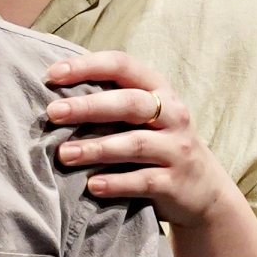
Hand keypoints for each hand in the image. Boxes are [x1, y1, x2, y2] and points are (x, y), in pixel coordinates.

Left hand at [45, 52, 243, 232]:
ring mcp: (176, 149)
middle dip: (88, 107)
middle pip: (130, 103)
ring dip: (96, 148)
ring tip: (63, 154)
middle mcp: (172, 115)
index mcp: (158, 90)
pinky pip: (143, 181)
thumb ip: (110, 99)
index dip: (88, 66)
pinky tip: (91, 186)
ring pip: (135, 144)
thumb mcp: (144, 116)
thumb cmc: (157, 145)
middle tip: (52, 112)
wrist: (204, 190)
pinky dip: (116, 183)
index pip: (123, 66)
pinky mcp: (175, 183)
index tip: (52, 73)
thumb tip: (54, 82)